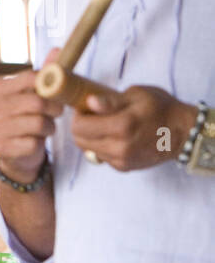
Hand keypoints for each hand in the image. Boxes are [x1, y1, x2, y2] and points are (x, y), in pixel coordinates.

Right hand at [0, 49, 63, 182]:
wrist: (17, 150)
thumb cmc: (30, 115)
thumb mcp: (38, 92)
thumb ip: (47, 72)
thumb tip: (57, 49)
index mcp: (1, 88)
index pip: (31, 78)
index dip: (51, 84)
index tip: (58, 91)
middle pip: (37, 102)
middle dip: (54, 108)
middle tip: (58, 111)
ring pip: (38, 123)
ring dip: (49, 127)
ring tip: (47, 127)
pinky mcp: (1, 147)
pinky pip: (32, 143)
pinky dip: (40, 143)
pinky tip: (36, 141)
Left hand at [71, 86, 197, 171]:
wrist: (184, 133)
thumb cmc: (161, 109)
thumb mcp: (138, 95)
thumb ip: (110, 100)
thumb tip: (90, 102)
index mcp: (122, 126)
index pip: (79, 126)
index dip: (78, 115)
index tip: (86, 108)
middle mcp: (119, 146)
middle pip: (79, 140)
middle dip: (81, 126)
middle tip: (92, 116)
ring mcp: (121, 160)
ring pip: (88, 150)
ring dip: (90, 137)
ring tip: (105, 125)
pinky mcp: (124, 167)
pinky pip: (101, 157)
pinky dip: (101, 147)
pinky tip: (115, 137)